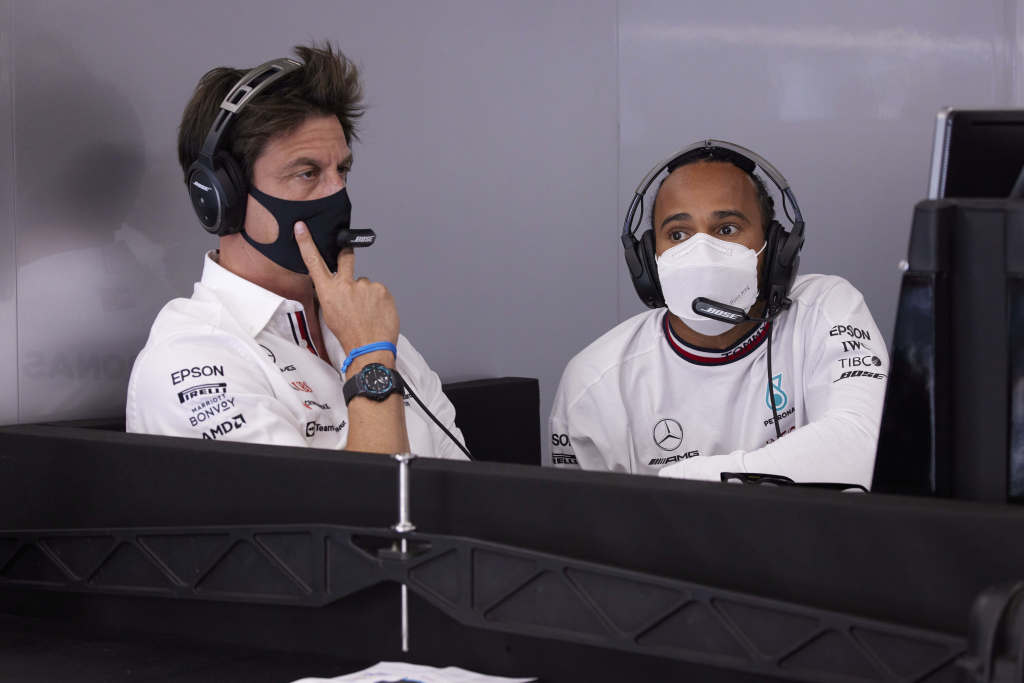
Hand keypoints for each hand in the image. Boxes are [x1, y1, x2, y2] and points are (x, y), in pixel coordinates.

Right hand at [294, 221, 398, 356]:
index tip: (302, 227)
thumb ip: (334, 294)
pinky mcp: (382, 289)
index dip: (306, 243)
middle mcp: (345, 284)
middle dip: (347, 253)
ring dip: (367, 294)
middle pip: (346, 257)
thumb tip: (341, 287)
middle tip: (349, 254)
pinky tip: (377, 312)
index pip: (314, 262)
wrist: (369, 347)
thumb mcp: (331, 313)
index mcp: (328, 291)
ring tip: (368, 311)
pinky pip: (378, 291)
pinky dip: (379, 300)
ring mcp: (365, 285)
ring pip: (366, 284)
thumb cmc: (349, 334)